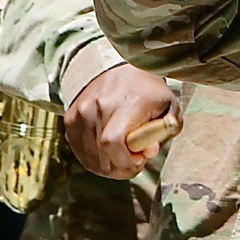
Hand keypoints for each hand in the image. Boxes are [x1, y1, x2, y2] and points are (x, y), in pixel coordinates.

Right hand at [64, 66, 179, 178]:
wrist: (119, 71)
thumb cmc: (148, 92)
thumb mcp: (169, 107)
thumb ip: (164, 132)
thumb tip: (149, 151)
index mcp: (126, 102)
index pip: (114, 142)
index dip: (126, 161)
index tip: (140, 159)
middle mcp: (98, 106)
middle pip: (103, 158)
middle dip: (122, 168)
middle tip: (134, 159)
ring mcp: (81, 113)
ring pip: (91, 160)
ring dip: (109, 166)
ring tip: (123, 153)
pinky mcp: (70, 120)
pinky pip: (80, 153)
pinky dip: (96, 159)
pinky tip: (109, 150)